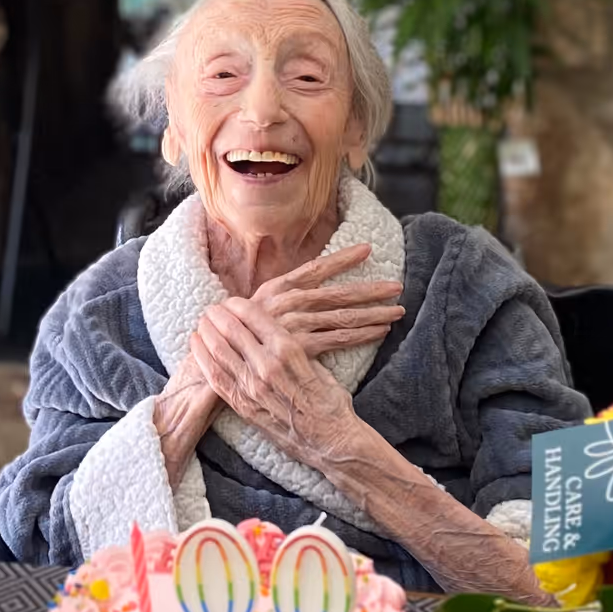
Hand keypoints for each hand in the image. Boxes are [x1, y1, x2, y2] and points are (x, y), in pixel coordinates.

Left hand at [189, 297, 355, 465]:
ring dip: (206, 333)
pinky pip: (217, 379)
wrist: (331, 442)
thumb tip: (276, 333)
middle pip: (232, 331)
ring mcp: (253, 388)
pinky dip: (203, 360)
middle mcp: (267, 365)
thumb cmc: (330, 403)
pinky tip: (196, 347)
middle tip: (210, 309)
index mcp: (289, 349)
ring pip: (220, 352)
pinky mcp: (245, 407)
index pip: (254, 316)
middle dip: (217, 316)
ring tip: (200, 324)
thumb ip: (295, 349)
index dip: (237, 305)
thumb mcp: (318, 364)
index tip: (230, 301)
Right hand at [250, 242, 402, 357]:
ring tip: (398, 310)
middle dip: (368, 289)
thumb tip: (304, 291)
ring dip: (373, 313)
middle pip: (336, 294)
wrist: (214, 362)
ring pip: (342, 317)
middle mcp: (285, 304)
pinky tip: (380, 332)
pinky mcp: (297, 349)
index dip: (341, 259)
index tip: (367, 249)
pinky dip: (361, 335)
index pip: (314, 269)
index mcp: (274, 289)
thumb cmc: (235, 336)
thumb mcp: (253, 309)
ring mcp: (292, 326)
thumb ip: (278, 300)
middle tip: (396, 286)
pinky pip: (336, 340)